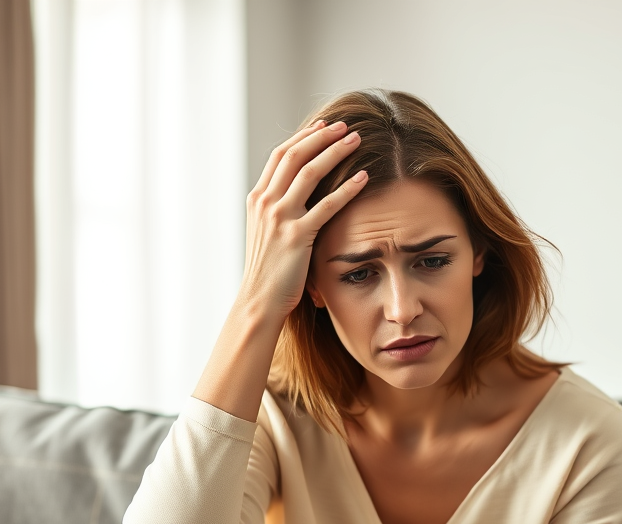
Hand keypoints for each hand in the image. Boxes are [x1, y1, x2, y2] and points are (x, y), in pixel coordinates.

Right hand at [241, 119, 368, 322]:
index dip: (303, 137)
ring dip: (335, 151)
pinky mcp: (296, 236)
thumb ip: (278, 211)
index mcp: (257, 199)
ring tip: (356, 140)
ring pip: (309, 172)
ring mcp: (279, 218)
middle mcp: (266, 203)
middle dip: (321, 135)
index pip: (280, 155)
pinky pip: (327, 205)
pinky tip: (363, 177)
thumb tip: (298, 195)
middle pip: (294, 155)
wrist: (259, 301)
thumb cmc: (269, 272)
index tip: (323, 125)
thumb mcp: (266, 234)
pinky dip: (347, 188)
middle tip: (344, 125)